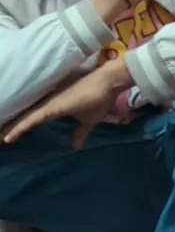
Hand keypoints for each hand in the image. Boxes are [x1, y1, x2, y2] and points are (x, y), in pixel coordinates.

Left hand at [3, 61, 131, 147]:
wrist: (107, 84)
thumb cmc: (98, 99)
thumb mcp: (89, 121)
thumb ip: (80, 132)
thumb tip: (75, 147)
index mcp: (52, 108)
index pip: (30, 119)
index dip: (18, 128)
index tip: (6, 139)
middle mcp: (46, 105)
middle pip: (22, 119)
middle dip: (8, 129)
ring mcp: (47, 105)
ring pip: (22, 120)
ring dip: (9, 130)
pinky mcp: (50, 107)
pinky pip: (30, 120)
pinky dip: (18, 129)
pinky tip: (8, 138)